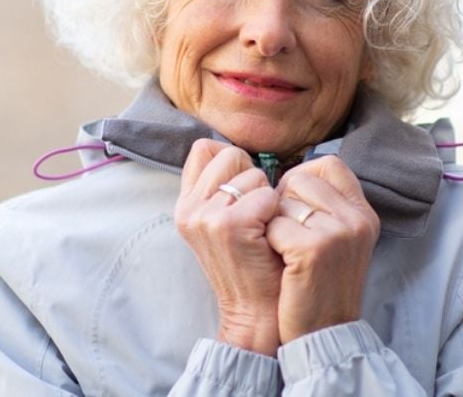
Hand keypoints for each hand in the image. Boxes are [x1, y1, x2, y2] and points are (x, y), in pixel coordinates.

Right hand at [175, 139, 283, 354]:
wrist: (256, 313)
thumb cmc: (251, 265)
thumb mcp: (221, 224)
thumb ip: (220, 189)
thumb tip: (233, 150)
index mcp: (185, 205)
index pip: (204, 149)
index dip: (232, 162)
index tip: (243, 192)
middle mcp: (189, 209)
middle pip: (228, 154)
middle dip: (252, 178)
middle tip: (257, 214)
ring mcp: (206, 217)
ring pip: (251, 174)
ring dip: (268, 196)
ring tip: (263, 228)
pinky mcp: (229, 225)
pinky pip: (267, 195)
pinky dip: (277, 212)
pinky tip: (271, 235)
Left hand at [266, 155, 379, 342]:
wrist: (322, 334)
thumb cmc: (317, 285)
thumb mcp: (337, 240)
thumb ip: (324, 206)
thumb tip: (289, 174)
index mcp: (363, 213)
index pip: (329, 164)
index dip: (301, 179)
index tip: (293, 205)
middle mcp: (356, 218)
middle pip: (300, 178)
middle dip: (282, 202)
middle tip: (286, 235)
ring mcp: (338, 232)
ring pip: (282, 200)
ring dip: (273, 223)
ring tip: (286, 253)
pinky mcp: (314, 249)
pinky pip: (273, 225)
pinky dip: (269, 242)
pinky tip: (281, 264)